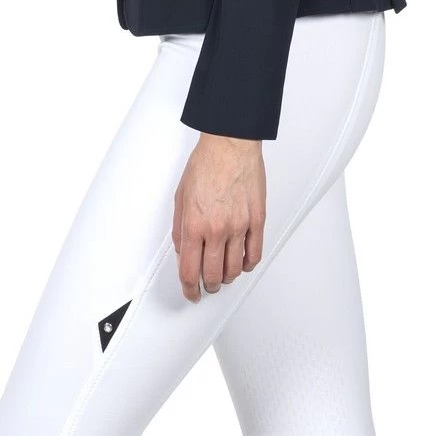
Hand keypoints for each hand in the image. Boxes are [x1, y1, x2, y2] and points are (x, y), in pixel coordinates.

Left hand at [172, 132, 265, 302]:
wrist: (230, 144)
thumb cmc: (206, 163)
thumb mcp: (181, 196)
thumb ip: (180, 228)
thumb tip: (183, 251)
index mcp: (194, 224)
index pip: (190, 271)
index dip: (189, 289)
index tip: (191, 293)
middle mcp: (216, 229)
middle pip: (213, 276)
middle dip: (208, 286)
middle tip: (206, 286)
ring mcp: (239, 226)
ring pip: (234, 269)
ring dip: (227, 278)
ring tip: (223, 275)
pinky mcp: (257, 220)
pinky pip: (254, 254)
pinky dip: (247, 265)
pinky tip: (242, 262)